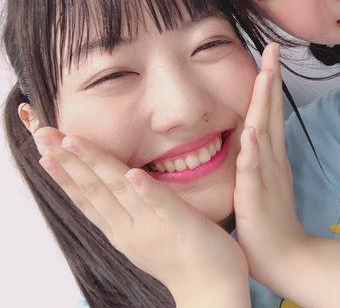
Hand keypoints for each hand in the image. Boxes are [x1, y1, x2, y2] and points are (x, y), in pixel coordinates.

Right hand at [33, 128, 247, 304]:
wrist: (211, 289)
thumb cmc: (181, 257)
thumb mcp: (143, 234)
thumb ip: (127, 212)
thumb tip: (116, 184)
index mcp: (121, 231)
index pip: (85, 199)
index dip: (63, 174)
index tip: (43, 151)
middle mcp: (131, 229)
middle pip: (93, 190)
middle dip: (67, 161)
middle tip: (43, 135)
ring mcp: (154, 227)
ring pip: (119, 191)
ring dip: (95, 164)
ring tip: (73, 142)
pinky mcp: (182, 225)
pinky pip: (161, 204)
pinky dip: (145, 189)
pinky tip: (132, 173)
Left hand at [233, 43, 308, 289]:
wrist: (287, 258)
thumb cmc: (270, 222)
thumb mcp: (264, 182)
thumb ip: (259, 159)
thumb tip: (252, 136)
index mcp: (271, 156)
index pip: (271, 112)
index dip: (270, 83)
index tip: (268, 55)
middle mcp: (272, 159)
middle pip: (272, 112)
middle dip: (271, 78)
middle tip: (272, 47)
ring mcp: (266, 176)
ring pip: (265, 133)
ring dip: (265, 104)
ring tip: (265, 74)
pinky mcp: (256, 196)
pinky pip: (253, 171)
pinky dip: (253, 151)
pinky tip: (252, 132)